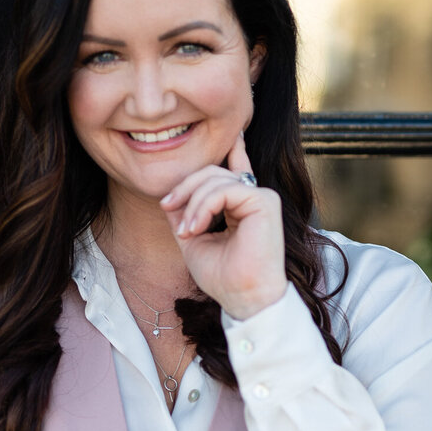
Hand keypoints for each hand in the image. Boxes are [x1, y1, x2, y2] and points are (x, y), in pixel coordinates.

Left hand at [159, 134, 287, 319]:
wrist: (243, 298)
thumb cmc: (222, 277)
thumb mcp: (193, 239)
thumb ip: (185, 214)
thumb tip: (169, 196)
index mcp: (242, 206)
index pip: (235, 170)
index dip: (232, 149)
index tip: (232, 133)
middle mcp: (254, 198)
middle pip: (212, 172)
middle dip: (185, 186)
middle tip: (167, 206)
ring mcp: (261, 197)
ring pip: (215, 179)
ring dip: (192, 204)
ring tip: (185, 231)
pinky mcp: (264, 201)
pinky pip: (224, 189)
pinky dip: (203, 207)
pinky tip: (196, 227)